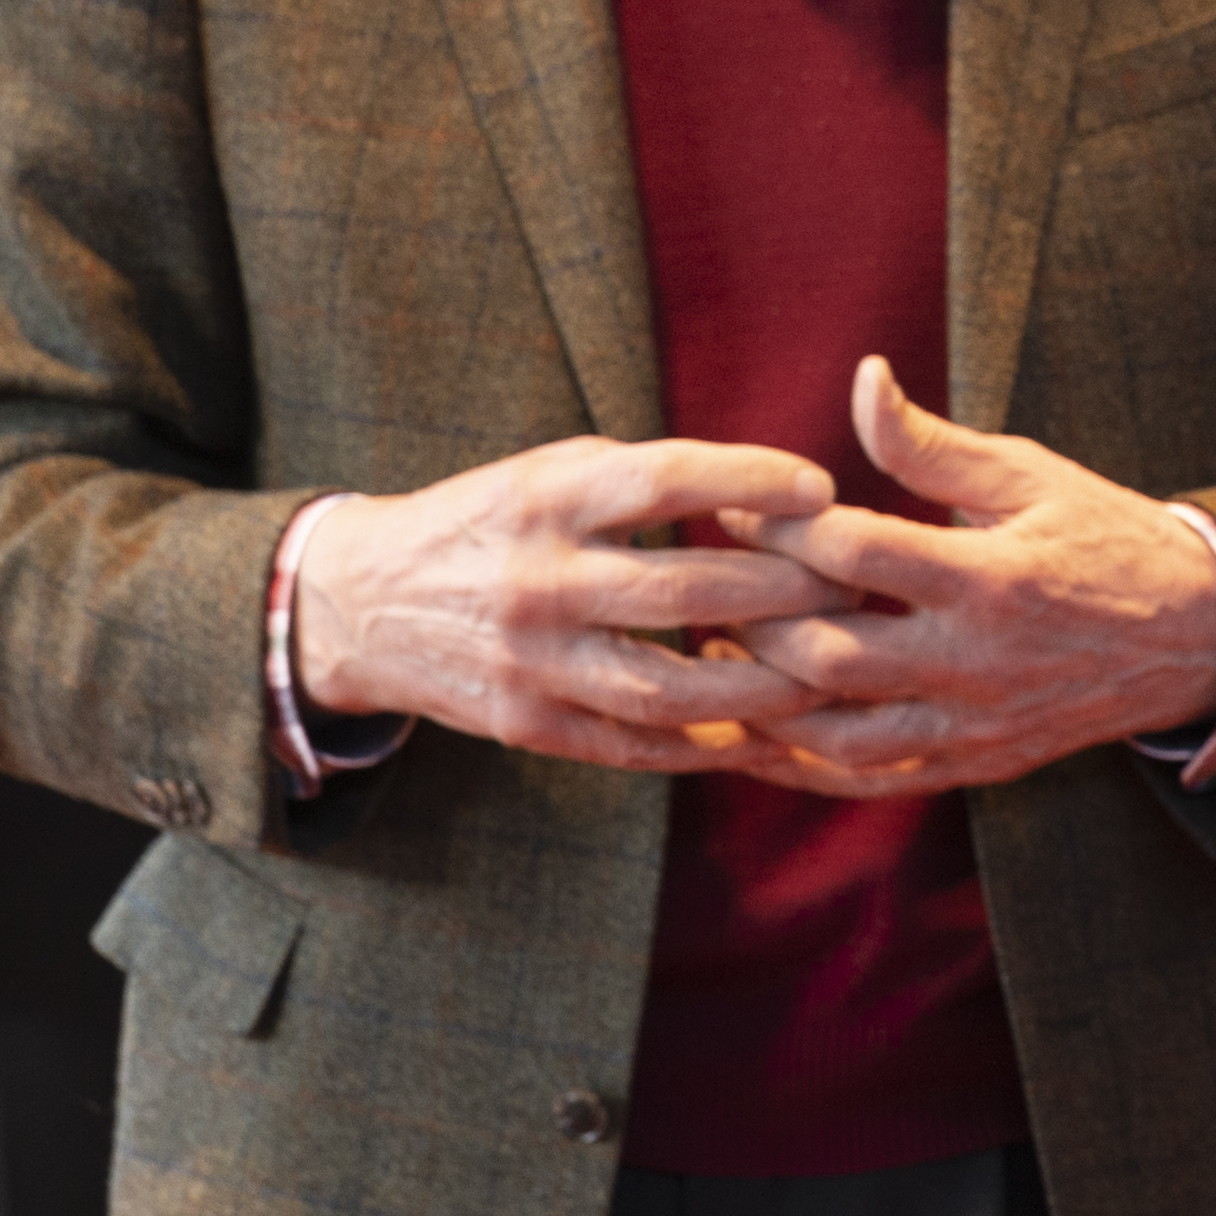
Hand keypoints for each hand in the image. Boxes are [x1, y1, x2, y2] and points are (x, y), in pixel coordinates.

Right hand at [289, 433, 865, 768]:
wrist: (362, 601)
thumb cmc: (492, 520)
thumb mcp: (551, 471)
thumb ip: (645, 479)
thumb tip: (775, 491)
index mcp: (547, 499)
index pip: (665, 481)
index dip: (751, 480)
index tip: (822, 487)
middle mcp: (538, 580)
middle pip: (685, 590)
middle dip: (785, 591)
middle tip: (853, 585)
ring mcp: (531, 661)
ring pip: (669, 686)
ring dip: (763, 684)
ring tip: (829, 670)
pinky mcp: (527, 724)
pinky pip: (633, 744)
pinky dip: (706, 741)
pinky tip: (765, 730)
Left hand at [716, 360, 1215, 798]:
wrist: (1197, 634)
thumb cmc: (1106, 537)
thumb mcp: (1031, 474)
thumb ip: (932, 444)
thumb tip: (863, 380)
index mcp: (991, 577)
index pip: (854, 555)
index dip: (780, 530)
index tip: (738, 510)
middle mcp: (977, 661)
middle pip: (829, 656)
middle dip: (756, 620)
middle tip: (717, 588)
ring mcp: (975, 723)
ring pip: (837, 734)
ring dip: (765, 701)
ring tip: (723, 656)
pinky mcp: (976, 764)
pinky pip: (870, 780)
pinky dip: (803, 764)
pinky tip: (761, 731)